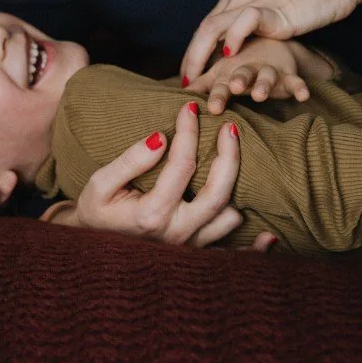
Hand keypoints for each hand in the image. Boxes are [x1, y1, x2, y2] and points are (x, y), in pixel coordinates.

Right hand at [53, 101, 274, 250]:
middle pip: (218, 193)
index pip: (182, 166)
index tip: (190, 107)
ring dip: (236, 188)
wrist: (93, 253)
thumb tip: (161, 137)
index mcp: (152, 214)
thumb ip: (129, 161)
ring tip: (234, 158)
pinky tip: (268, 235)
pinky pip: (233, 255)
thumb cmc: (96, 213)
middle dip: (228, 156)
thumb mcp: (99, 185)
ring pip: (230, 219)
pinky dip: (253, 248)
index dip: (189, 131)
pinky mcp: (195, 256)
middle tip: (230, 126)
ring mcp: (189, 249)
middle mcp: (176, 235)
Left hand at [181, 0, 361, 83]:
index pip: (207, 26)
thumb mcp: (273, 10)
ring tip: (197, 77)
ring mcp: (255, 0)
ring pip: (215, 26)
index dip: (194, 52)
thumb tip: (241, 48)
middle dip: (191, 58)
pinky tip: (228, 56)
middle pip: (204, 28)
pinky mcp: (274, 7)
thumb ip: (254, 24)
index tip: (189, 76)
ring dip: (201, 54)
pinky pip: (244, 20)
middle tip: (186, 83)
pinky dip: (232, 38)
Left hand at [187, 37, 334, 113]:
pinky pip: (295, 81)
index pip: (221, 83)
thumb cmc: (236, 67)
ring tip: (261, 94)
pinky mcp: (287, 75)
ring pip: (267, 77)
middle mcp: (248, 70)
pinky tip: (303, 96)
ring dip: (264, 85)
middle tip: (234, 87)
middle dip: (239, 81)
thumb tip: (176, 94)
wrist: (270, 46)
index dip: (217, 94)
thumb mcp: (219, 76)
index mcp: (228, 72)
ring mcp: (268, 71)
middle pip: (242, 76)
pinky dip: (300, 87)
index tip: (211, 107)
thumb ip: (201, 86)